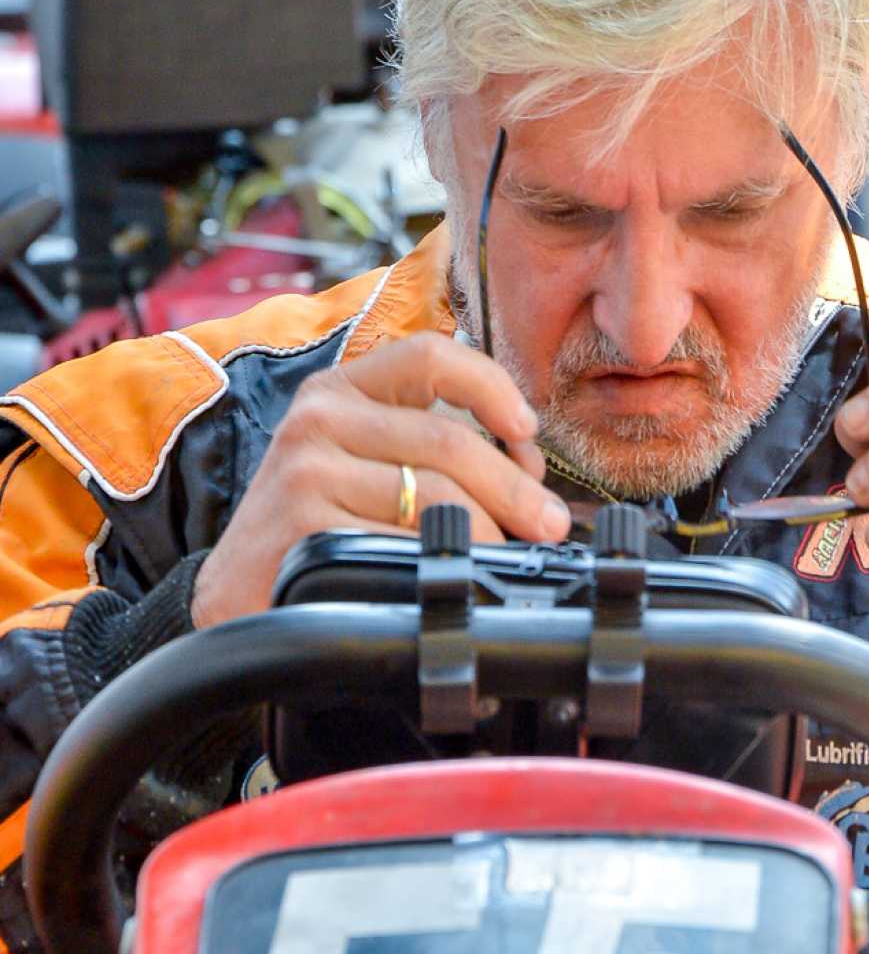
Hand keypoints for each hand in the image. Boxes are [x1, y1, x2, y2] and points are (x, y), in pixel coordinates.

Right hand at [192, 333, 569, 628]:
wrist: (234, 598)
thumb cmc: (314, 531)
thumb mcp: (360, 466)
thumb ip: (428, 449)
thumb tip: (524, 465)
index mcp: (339, 390)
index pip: (430, 356)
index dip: (491, 386)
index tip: (527, 430)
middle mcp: (317, 417)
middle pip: (448, 440)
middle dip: (515, 488)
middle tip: (549, 525)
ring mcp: (304, 470)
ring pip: (434, 495)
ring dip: (490, 533)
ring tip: (507, 558)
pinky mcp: (301, 525)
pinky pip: (403, 542)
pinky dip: (441, 565)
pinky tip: (448, 578)